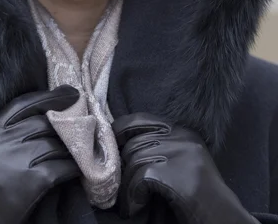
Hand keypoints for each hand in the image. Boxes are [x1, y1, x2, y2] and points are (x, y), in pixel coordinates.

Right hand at [0, 85, 80, 223]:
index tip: (68, 93)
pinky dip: (72, 167)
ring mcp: (13, 163)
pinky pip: (59, 167)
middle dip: (63, 123)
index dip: (47, 97)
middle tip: (81, 123)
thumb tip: (38, 122)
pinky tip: (79, 169)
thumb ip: (1, 138)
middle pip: (40, 123)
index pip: (20, 105)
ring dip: (70, 147)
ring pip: (52, 144)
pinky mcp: (28, 183)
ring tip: (81, 149)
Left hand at [112, 113, 257, 223]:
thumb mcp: (183, 162)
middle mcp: (182, 137)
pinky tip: (135, 208)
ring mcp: (180, 154)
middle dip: (122, 168)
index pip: (140, 119)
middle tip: (119, 188)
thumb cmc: (199, 196)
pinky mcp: (176, 174)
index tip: (110, 146)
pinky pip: (140, 179)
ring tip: (129, 204)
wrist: (223, 218)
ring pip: (135, 162)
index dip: (120, 131)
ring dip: (126, 187)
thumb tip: (121, 146)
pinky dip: (132, 196)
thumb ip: (160, 148)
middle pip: (135, 144)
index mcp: (183, 131)